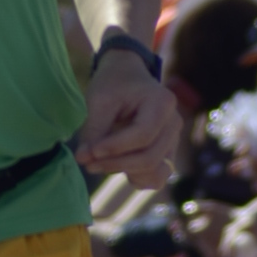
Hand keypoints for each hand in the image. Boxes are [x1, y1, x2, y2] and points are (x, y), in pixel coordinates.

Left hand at [75, 52, 180, 192]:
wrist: (127, 77)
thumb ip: (93, 130)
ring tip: (100, 163)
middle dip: (116, 164)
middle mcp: (174, 123)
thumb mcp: (99, 100)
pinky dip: (137, 179)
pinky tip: (116, 166)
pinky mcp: (167, 152)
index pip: (142, 136)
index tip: (89, 151)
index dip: (115, 148)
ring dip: (126, 172)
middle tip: (87, 161)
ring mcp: (173, 140)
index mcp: (162, 103)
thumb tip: (83, 159)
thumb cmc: (113, 85)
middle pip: (150, 158)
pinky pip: (158, 176)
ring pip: (156, 172)